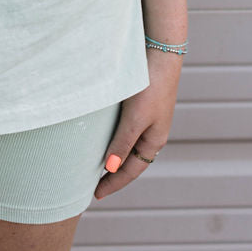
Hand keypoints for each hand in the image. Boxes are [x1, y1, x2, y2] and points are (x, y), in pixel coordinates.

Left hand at [94, 47, 182, 199]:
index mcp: (154, 142)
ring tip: (93, 166)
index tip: (95, 195)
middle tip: (91, 185)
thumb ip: (122, 143)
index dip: (113, 184)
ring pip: (126, 146)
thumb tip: (109, 169)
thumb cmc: (150, 87)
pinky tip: (101, 138)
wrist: (160, 54)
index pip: (130, 171)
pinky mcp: (140, 106)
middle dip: (112, 175)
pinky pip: (125, 131)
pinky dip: (113, 140)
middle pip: (129, 162)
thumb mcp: (134, 119)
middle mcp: (151, 134)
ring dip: (112, 157)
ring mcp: (146, 120)